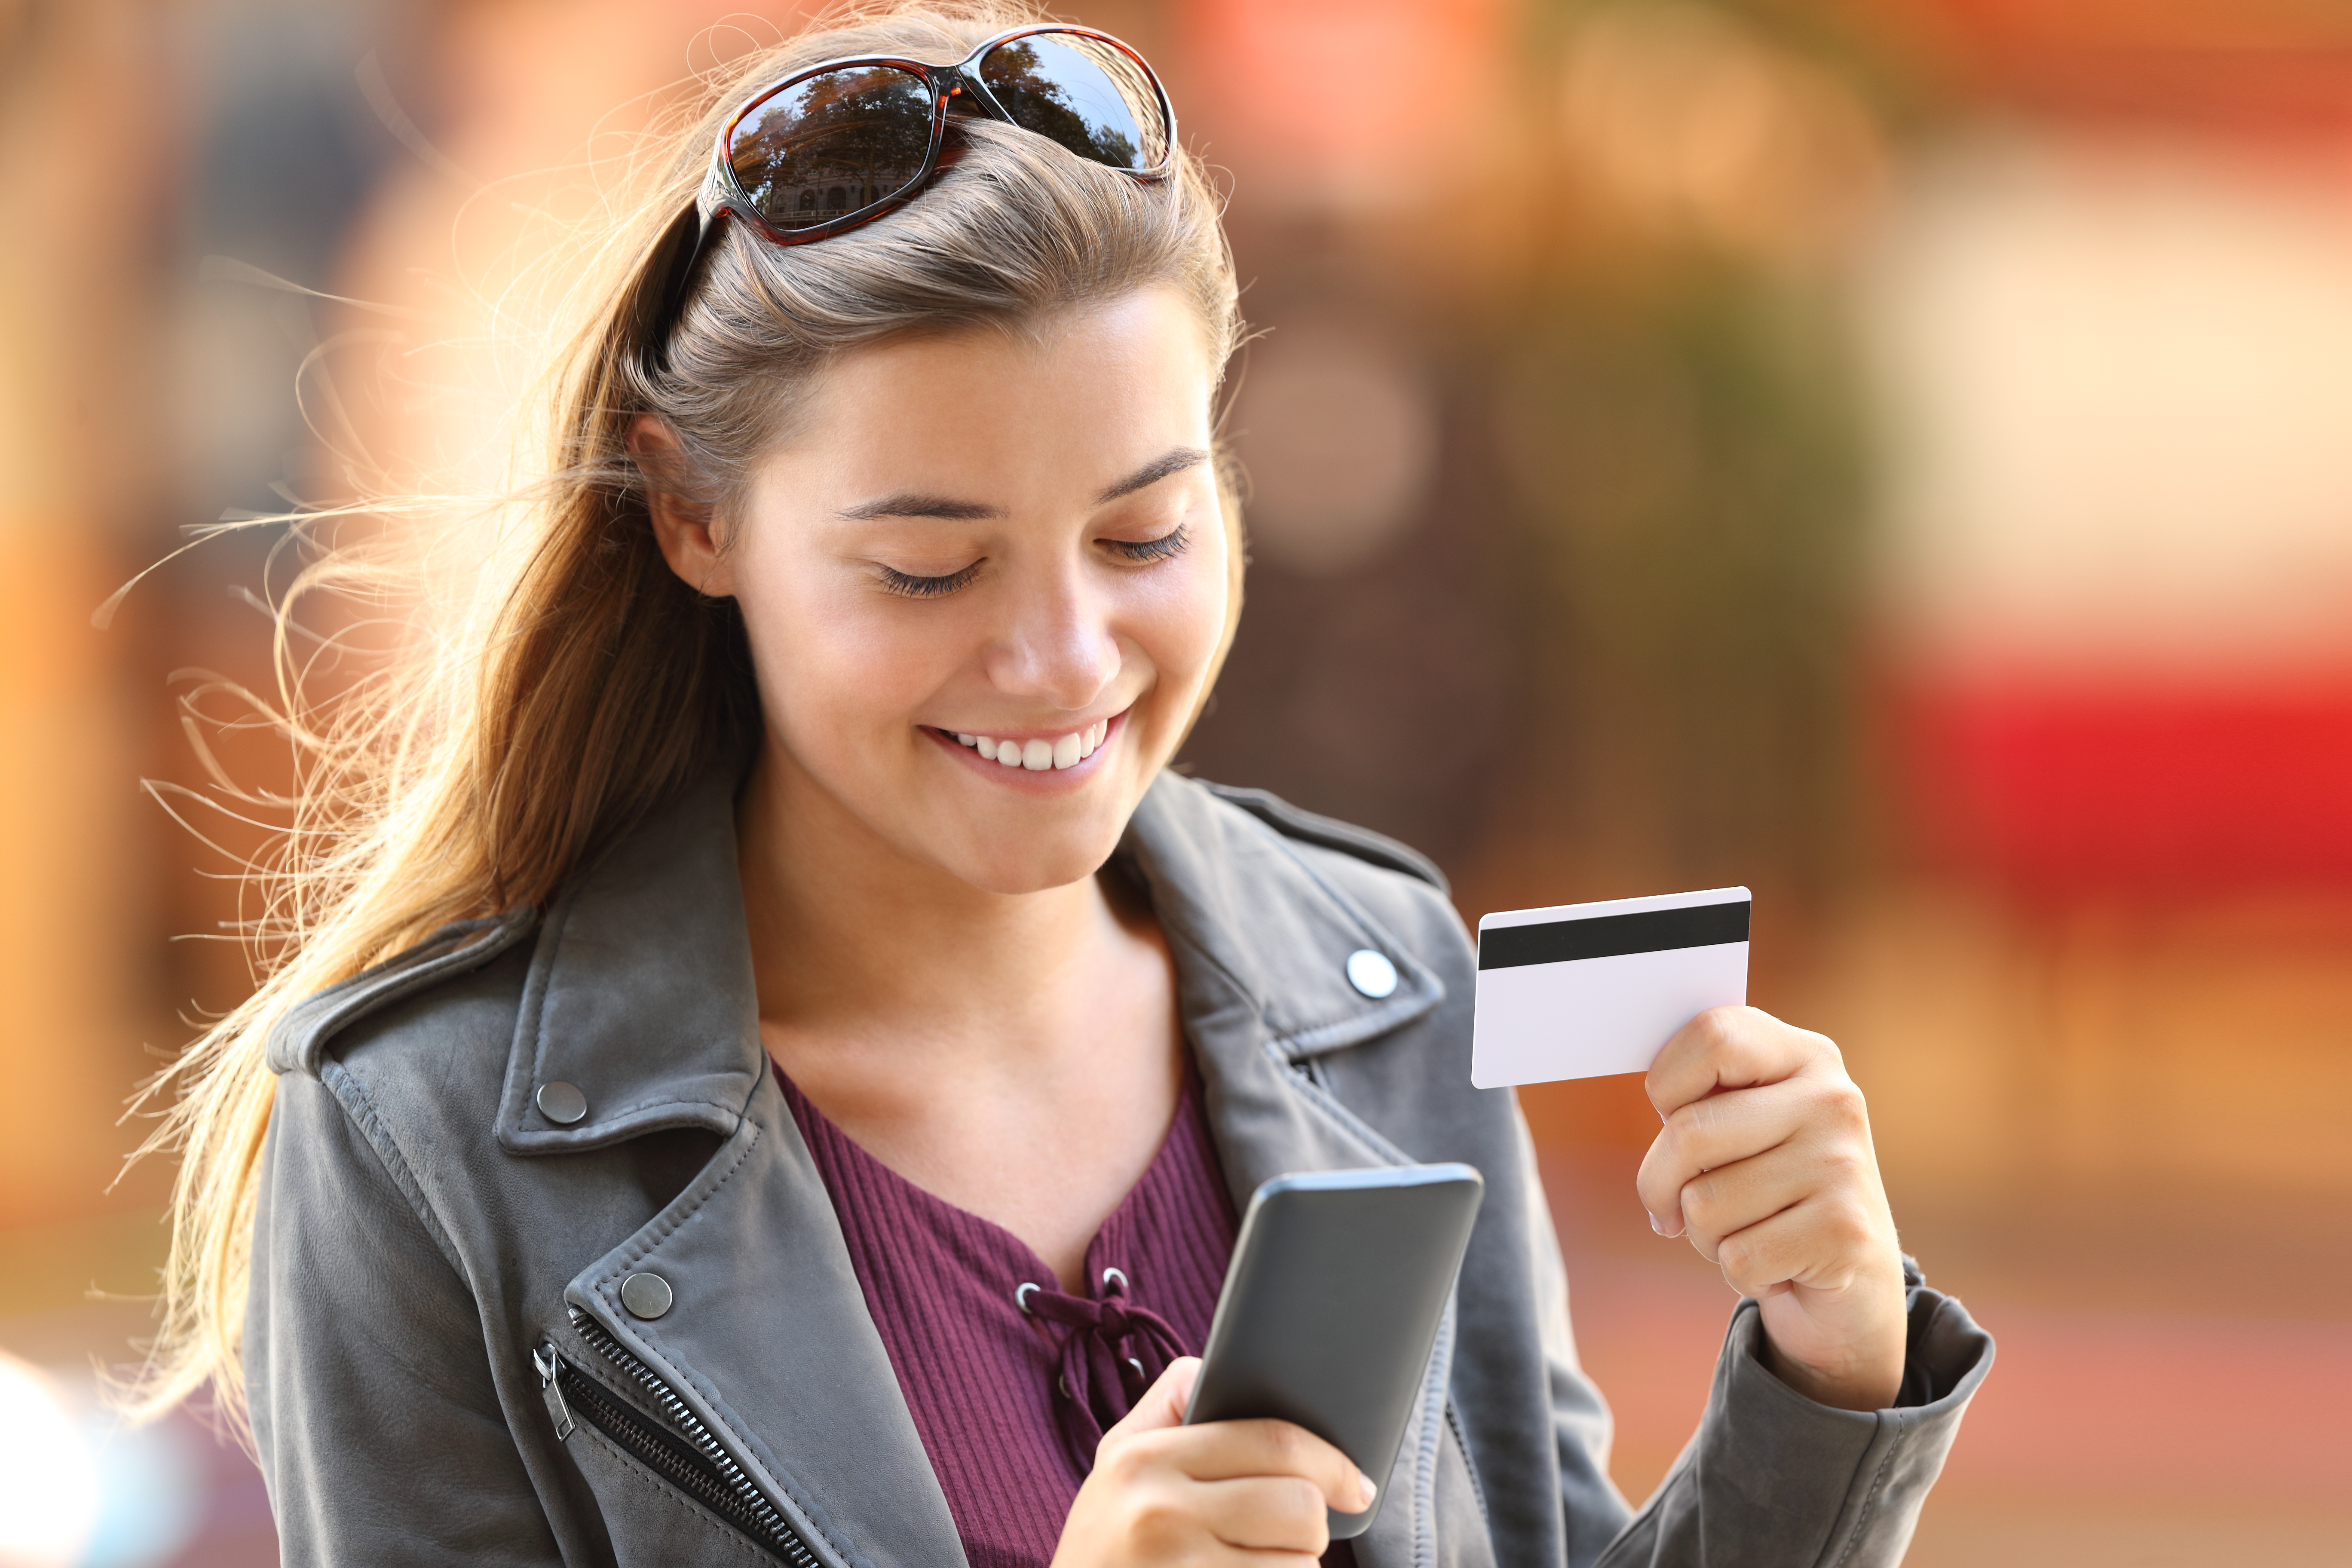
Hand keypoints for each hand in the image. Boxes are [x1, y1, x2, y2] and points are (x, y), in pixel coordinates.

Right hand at [1050, 1357, 1375, 1566]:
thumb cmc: (1108, 1543)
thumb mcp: (1119, 1464)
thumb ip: (1175, 1408)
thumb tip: (1242, 1362)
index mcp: (1146, 1455)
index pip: (1273, 1440)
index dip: (1332, 1461)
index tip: (1357, 1484)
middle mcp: (1159, 1510)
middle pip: (1299, 1505)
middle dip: (1313, 1527)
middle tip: (1294, 1537)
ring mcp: (1177, 1567)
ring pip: (1299, 1564)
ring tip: (1250, 1567)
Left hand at [1636, 1006, 1906, 1411]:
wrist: (1854, 1273)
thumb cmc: (1773, 1188)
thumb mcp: (1747, 1123)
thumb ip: (1704, 1099)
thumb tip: (1660, 1108)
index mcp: (1806, 1057)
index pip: (1712, 1035)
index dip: (1667, 1083)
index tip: (1670, 1116)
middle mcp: (1832, 1100)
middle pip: (1689, 1131)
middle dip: (1660, 1182)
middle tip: (1674, 1206)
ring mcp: (1842, 1165)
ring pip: (1704, 1204)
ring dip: (1705, 1235)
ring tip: (1747, 1231)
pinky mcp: (1844, 1232)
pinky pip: (1738, 1256)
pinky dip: (1739, 1272)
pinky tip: (1775, 1265)